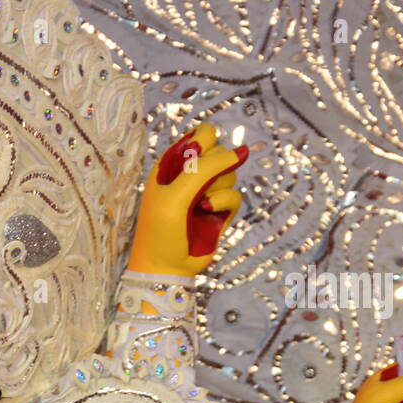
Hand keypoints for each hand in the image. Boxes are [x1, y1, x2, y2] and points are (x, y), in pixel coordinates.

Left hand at [126, 122, 247, 277]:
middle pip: (220, 152)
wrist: (165, 267)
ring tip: (199, 205)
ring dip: (217, 187)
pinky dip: (223, 202)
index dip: (206, 141)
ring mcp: (206, 192)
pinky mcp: (220, 211)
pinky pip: (235, 194)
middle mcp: (190, 175)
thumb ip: (205, 168)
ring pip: (230, 173)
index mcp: (172, 164)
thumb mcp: (175, 193)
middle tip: (198, 186)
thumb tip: (242, 152)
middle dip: (214, 167)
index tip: (199, 154)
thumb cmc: (161, 230)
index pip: (201, 134)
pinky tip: (207, 212)